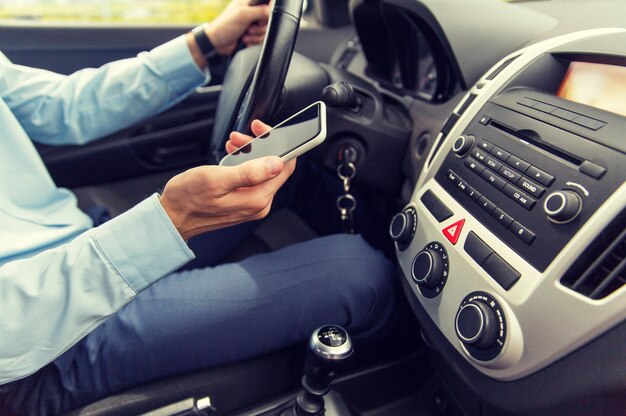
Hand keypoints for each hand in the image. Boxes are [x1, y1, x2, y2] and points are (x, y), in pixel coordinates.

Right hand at [159, 120, 294, 240]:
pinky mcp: (242, 203)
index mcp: (257, 199)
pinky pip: (251, 179)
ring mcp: (250, 205)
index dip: (278, 144)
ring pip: (261, 171)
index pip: (284, 167)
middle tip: (239, 136)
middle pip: (274, 168)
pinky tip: (230, 157)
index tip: (261, 130)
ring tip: (232, 145)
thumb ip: (249, 173)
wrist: (172, 217)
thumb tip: (276, 164)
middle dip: (259, 146)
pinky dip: (242, 164)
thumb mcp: (216, 179)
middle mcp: (258, 204)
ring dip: (249, 153)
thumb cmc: (188, 199)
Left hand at [206, 0, 270, 55]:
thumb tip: (272, 10)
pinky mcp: (253, 35)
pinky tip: (245, 40)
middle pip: (269, 18)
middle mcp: (252, 12)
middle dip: (260, 27)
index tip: (261, 17)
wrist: (217, 43)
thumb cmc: (226, 26)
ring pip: (266, 30)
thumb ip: (260, 11)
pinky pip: (262, 38)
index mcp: (249, 2)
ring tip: (245, 35)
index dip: (268, 11)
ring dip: (255, 36)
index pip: (267, 2)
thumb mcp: (243, 15)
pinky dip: (254, 41)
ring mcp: (252, 24)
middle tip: (249, 28)